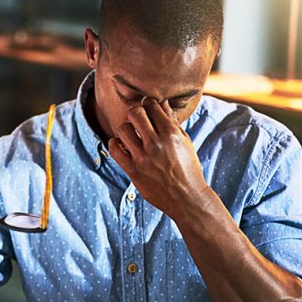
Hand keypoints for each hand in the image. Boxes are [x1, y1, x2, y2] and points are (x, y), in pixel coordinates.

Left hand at [106, 98, 210, 220]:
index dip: (148, 104)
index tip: (148, 110)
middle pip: (135, 113)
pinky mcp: (133, 171)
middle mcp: (156, 143)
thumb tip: (162, 103)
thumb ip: (171, 122)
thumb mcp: (184, 142)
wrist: (186, 198)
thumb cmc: (188, 168)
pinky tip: (122, 146)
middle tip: (138, 121)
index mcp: (171, 134)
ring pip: (123, 129)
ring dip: (125, 129)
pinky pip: (114, 149)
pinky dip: (115, 144)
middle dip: (136, 113)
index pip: (152, 105)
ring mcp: (143, 158)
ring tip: (131, 135)